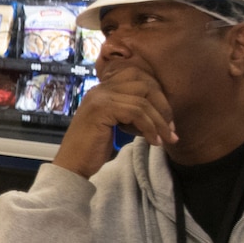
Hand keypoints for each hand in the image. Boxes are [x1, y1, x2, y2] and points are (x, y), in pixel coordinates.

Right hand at [51, 65, 178, 177]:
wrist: (72, 165)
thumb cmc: (93, 149)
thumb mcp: (116, 125)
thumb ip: (131, 113)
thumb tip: (161, 113)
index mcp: (104, 89)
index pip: (139, 77)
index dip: (158, 95)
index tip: (167, 119)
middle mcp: (101, 88)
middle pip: (145, 84)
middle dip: (164, 107)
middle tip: (171, 129)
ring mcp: (100, 97)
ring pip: (143, 101)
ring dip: (160, 122)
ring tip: (167, 139)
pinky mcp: (102, 109)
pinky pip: (136, 113)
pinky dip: (150, 128)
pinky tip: (154, 142)